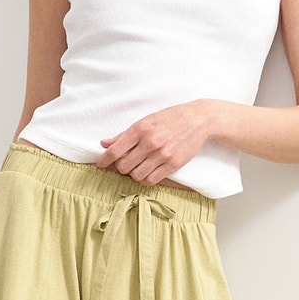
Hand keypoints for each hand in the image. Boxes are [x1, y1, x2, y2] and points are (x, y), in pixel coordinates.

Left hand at [95, 100, 213, 184]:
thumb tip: (104, 143)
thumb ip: (124, 134)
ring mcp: (162, 154)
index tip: (100, 164)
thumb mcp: (146, 121)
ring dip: (134, 173)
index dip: (104, 160)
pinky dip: (146, 178)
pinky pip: (151, 180)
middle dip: (121, 167)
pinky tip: (148, 171)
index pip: (115, 150)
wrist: (198, 120)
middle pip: (124, 166)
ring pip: (136, 175)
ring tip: (138, 166)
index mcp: (140, 129)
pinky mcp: (173, 164)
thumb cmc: (170, 118)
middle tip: (126, 162)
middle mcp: (150, 142)